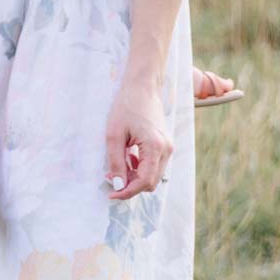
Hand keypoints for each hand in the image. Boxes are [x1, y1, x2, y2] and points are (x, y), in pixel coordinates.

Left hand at [105, 77, 171, 199]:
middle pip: (151, 182)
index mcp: (155, 147)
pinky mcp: (165, 144)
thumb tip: (118, 185)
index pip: (144, 182)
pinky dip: (141, 168)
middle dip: (131, 185)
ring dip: (135, 177)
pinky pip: (155, 165)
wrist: (142, 86)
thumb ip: (116, 162)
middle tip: (111, 178)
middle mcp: (166, 149)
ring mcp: (168, 147)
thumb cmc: (126, 106)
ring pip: (153, 176)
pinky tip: (128, 157)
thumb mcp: (114, 135)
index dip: (127, 192)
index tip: (111, 194)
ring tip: (118, 165)